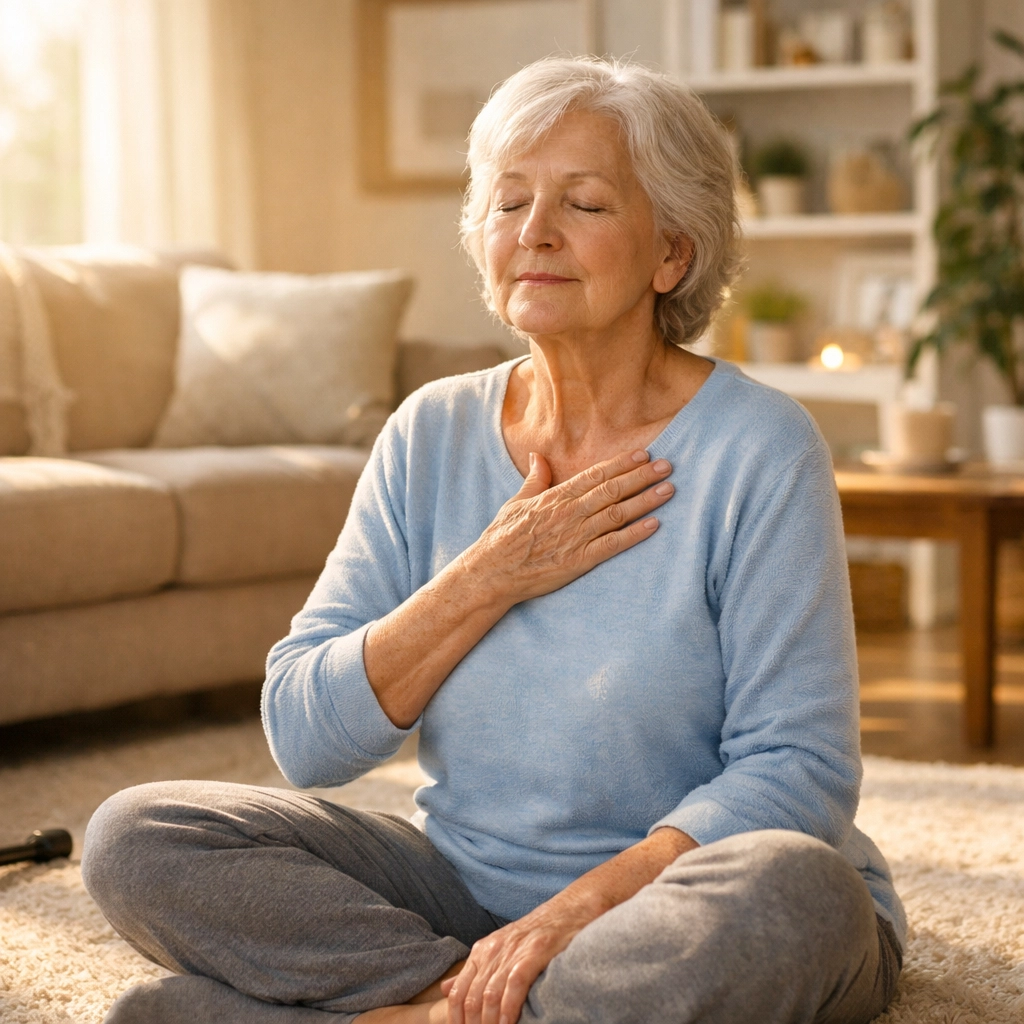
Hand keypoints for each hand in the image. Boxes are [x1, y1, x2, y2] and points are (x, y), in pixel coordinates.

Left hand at [441, 896, 592, 1023]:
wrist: (568, 910)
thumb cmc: (535, 935)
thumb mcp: (499, 949)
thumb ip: (473, 970)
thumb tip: (445, 989)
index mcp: (481, 951)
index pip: (459, 992)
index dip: (457, 1019)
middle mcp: (493, 951)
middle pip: (472, 998)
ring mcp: (512, 952)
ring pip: (490, 995)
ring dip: (488, 1023)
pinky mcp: (533, 953)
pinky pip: (514, 986)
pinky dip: (508, 1009)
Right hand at [466, 448, 673, 607]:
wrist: (492, 572)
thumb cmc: (502, 538)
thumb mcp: (516, 502)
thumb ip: (535, 479)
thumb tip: (540, 456)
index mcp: (555, 497)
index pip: (595, 475)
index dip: (621, 464)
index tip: (643, 454)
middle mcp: (569, 513)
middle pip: (612, 490)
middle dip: (642, 476)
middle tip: (667, 466)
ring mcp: (575, 537)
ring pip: (617, 513)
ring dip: (645, 500)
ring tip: (668, 490)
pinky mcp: (579, 561)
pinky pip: (612, 545)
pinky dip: (634, 534)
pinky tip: (654, 524)